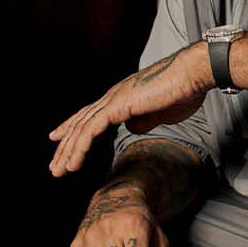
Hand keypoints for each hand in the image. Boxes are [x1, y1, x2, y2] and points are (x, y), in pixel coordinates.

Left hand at [49, 43, 213, 175]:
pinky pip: (91, 130)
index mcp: (122, 98)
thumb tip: (132, 128)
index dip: (74, 129)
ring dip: (68, 152)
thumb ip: (144, 120)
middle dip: (66, 146)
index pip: (91, 116)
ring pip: (82, 129)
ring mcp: (113, 100)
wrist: (192, 75)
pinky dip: (79, 147)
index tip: (61, 141)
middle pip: (81, 123)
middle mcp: (113, 97)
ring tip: (59, 171)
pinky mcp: (117, 106)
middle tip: (55, 167)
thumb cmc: (183, 90)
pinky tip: (73, 163)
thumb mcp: (161, 113)